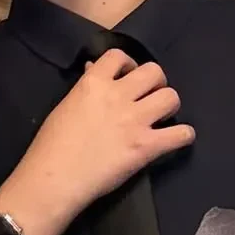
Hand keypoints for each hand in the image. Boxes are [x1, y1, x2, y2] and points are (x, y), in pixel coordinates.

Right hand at [0, 50, 193, 234]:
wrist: (54, 178)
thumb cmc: (51, 144)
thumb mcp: (66, 105)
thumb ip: (86, 86)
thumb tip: (94, 69)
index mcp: (93, 83)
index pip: (119, 55)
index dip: (129, 64)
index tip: (127, 77)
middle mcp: (117, 95)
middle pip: (154, 71)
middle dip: (155, 82)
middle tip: (148, 97)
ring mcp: (134, 121)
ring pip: (171, 97)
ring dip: (168, 105)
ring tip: (159, 117)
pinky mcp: (146, 147)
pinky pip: (181, 133)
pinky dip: (183, 136)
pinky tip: (174, 139)